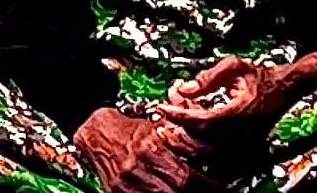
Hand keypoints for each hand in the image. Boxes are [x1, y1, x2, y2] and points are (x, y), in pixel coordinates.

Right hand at [72, 106, 213, 192]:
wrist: (98, 133)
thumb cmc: (131, 131)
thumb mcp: (159, 129)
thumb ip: (184, 143)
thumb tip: (212, 155)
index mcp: (150, 149)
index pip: (186, 178)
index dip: (207, 186)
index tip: (218, 186)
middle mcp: (137, 168)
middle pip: (176, 192)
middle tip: (209, 191)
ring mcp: (125, 185)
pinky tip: (167, 192)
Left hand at [159, 53, 316, 133]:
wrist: (286, 88)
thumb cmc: (262, 77)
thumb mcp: (235, 67)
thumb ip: (208, 77)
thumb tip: (184, 88)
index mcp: (239, 115)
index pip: (201, 121)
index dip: (179, 115)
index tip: (162, 106)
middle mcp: (240, 134)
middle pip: (198, 140)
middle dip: (177, 124)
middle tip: (165, 107)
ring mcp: (240, 143)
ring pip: (203, 148)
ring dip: (184, 130)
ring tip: (174, 110)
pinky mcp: (239, 146)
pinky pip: (212, 147)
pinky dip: (196, 134)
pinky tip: (190, 115)